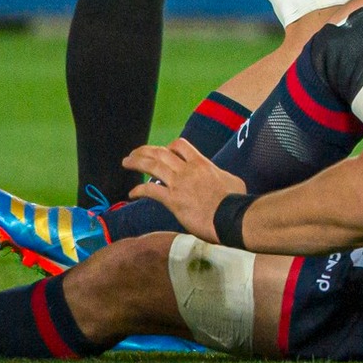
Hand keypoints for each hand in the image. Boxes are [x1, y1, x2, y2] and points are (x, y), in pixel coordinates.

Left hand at [125, 139, 242, 240]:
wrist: (231, 216)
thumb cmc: (235, 199)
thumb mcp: (231, 179)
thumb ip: (218, 175)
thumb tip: (218, 177)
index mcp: (201, 162)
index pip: (180, 146)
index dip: (168, 147)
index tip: (162, 152)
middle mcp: (187, 169)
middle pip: (161, 153)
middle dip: (145, 151)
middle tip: (134, 153)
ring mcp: (178, 184)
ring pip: (152, 166)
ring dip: (137, 162)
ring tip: (126, 162)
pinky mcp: (172, 200)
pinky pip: (150, 191)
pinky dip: (139, 190)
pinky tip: (131, 193)